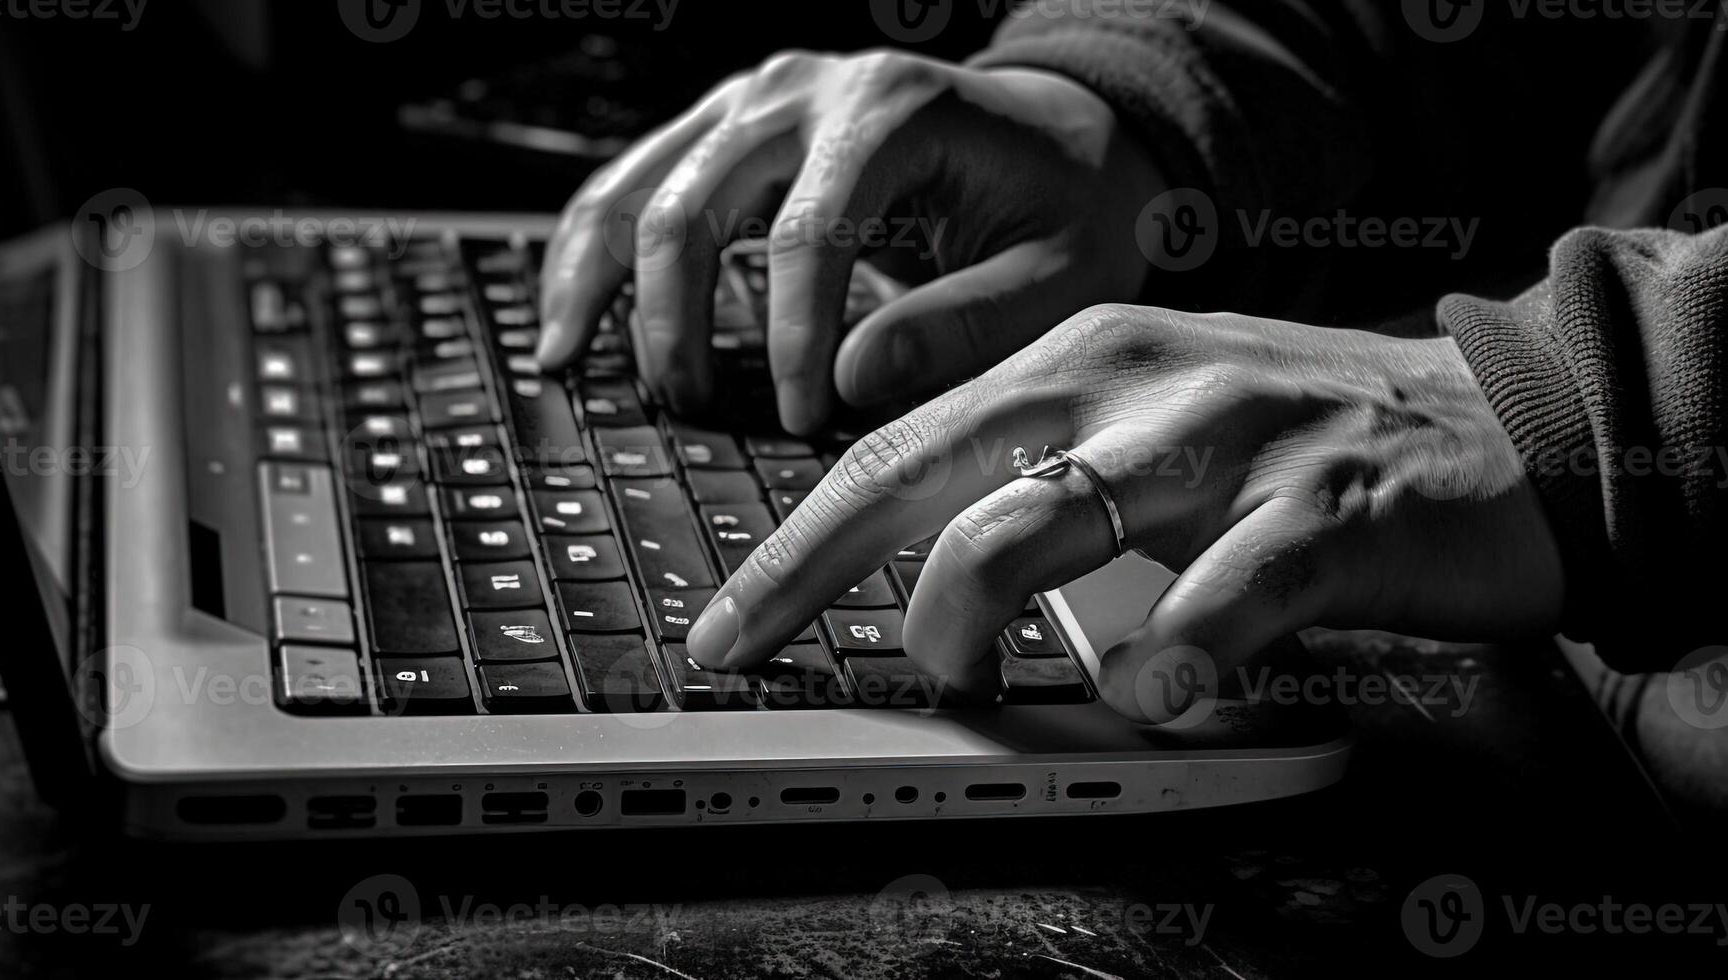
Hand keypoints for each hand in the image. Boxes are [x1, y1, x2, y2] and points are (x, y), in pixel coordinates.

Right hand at [538, 49, 1158, 433]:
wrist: (1060, 133)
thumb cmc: (1066, 205)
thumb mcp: (1061, 275)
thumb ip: (968, 325)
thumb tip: (849, 383)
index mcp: (892, 109)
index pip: (808, 234)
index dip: (792, 339)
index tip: (799, 420)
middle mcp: (807, 87)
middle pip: (693, 206)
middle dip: (676, 322)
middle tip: (690, 409)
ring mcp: (756, 97)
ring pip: (638, 185)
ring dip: (596, 282)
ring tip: (573, 367)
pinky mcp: (729, 123)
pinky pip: (633, 178)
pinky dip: (588, 247)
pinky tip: (569, 318)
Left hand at [686, 305, 1565, 721]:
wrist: (1488, 419)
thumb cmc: (1288, 436)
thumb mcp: (1137, 416)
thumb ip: (1028, 464)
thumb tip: (902, 547)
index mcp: (1073, 362)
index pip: (896, 445)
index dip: (797, 540)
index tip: (732, 618)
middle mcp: (1130, 384)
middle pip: (928, 472)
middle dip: (813, 570)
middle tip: (750, 649)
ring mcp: (1227, 441)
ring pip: (1044, 522)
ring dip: (968, 616)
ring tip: (965, 681)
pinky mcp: (1327, 512)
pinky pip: (1226, 592)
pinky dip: (1169, 653)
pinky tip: (1144, 687)